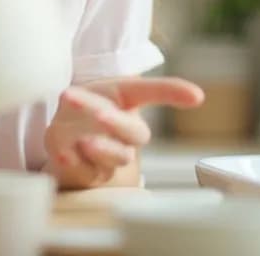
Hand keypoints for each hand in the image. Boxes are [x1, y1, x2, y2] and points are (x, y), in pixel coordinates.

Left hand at [44, 77, 205, 188]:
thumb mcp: (115, 88)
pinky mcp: (85, 172)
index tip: (196, 96)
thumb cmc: (96, 104)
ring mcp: (106, 157)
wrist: (64, 129)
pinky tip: (64, 153)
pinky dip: (74, 163)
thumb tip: (195, 93)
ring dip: (101, 149)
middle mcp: (124, 137)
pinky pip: (85, 171)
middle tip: (101, 114)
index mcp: (132, 110)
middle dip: (117, 123)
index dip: (174, 93)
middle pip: (133, 133)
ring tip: (85, 141)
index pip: (157, 96)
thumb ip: (147, 88)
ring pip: (115, 156)